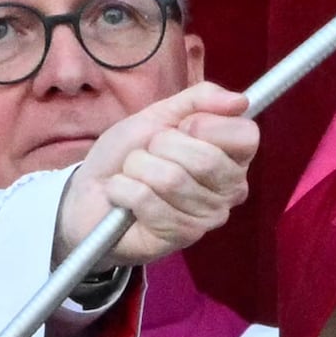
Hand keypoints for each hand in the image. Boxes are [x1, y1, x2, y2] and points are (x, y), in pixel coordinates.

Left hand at [60, 87, 259, 263]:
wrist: (89, 192)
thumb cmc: (128, 153)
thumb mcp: (161, 114)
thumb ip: (201, 99)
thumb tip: (240, 101)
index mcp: (233, 156)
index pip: (245, 136)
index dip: (206, 125)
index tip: (181, 128)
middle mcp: (231, 190)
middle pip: (206, 159)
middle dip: (161, 146)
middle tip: (149, 154)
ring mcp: (208, 218)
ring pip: (171, 179)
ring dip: (137, 169)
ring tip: (133, 175)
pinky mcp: (181, 237)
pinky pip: (147, 200)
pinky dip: (123, 190)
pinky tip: (124, 199)